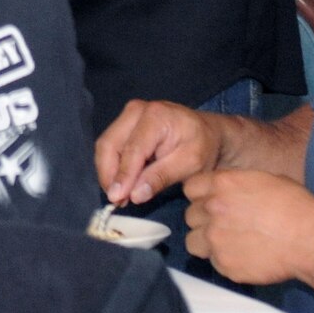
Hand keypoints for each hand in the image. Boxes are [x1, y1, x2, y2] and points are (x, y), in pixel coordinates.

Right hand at [96, 98, 223, 206]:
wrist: (207, 132)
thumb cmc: (203, 146)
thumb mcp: (190, 164)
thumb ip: (162, 177)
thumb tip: (134, 195)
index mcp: (156, 116)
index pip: (132, 150)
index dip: (123, 176)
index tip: (117, 199)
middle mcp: (136, 110)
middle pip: (109, 145)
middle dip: (110, 176)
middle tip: (118, 201)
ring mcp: (128, 116)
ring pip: (105, 147)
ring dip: (109, 174)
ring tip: (121, 197)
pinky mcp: (124, 125)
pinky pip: (110, 148)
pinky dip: (113, 168)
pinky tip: (122, 186)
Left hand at [183, 168, 313, 284]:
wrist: (310, 239)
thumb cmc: (295, 207)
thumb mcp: (265, 180)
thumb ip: (236, 186)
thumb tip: (227, 192)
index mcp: (222, 184)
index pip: (190, 188)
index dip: (201, 195)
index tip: (211, 202)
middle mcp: (213, 210)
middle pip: (190, 215)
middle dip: (205, 220)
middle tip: (226, 225)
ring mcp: (216, 239)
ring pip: (193, 241)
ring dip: (206, 242)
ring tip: (230, 243)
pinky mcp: (224, 265)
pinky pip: (213, 262)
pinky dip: (225, 261)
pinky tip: (245, 256)